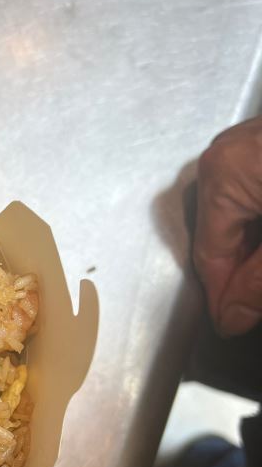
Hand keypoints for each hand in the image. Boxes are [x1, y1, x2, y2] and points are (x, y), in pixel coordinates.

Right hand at [194, 116, 261, 334]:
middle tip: (251, 302)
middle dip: (239, 268)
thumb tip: (230, 314)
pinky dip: (256, 217)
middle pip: (220, 232)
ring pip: (237, 212)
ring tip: (257, 270)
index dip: (221, 296)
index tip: (229, 325)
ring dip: (250, 245)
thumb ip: (256, 281)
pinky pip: (249, 189)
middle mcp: (226, 152)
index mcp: (223, 174)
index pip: (209, 254)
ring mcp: (248, 141)